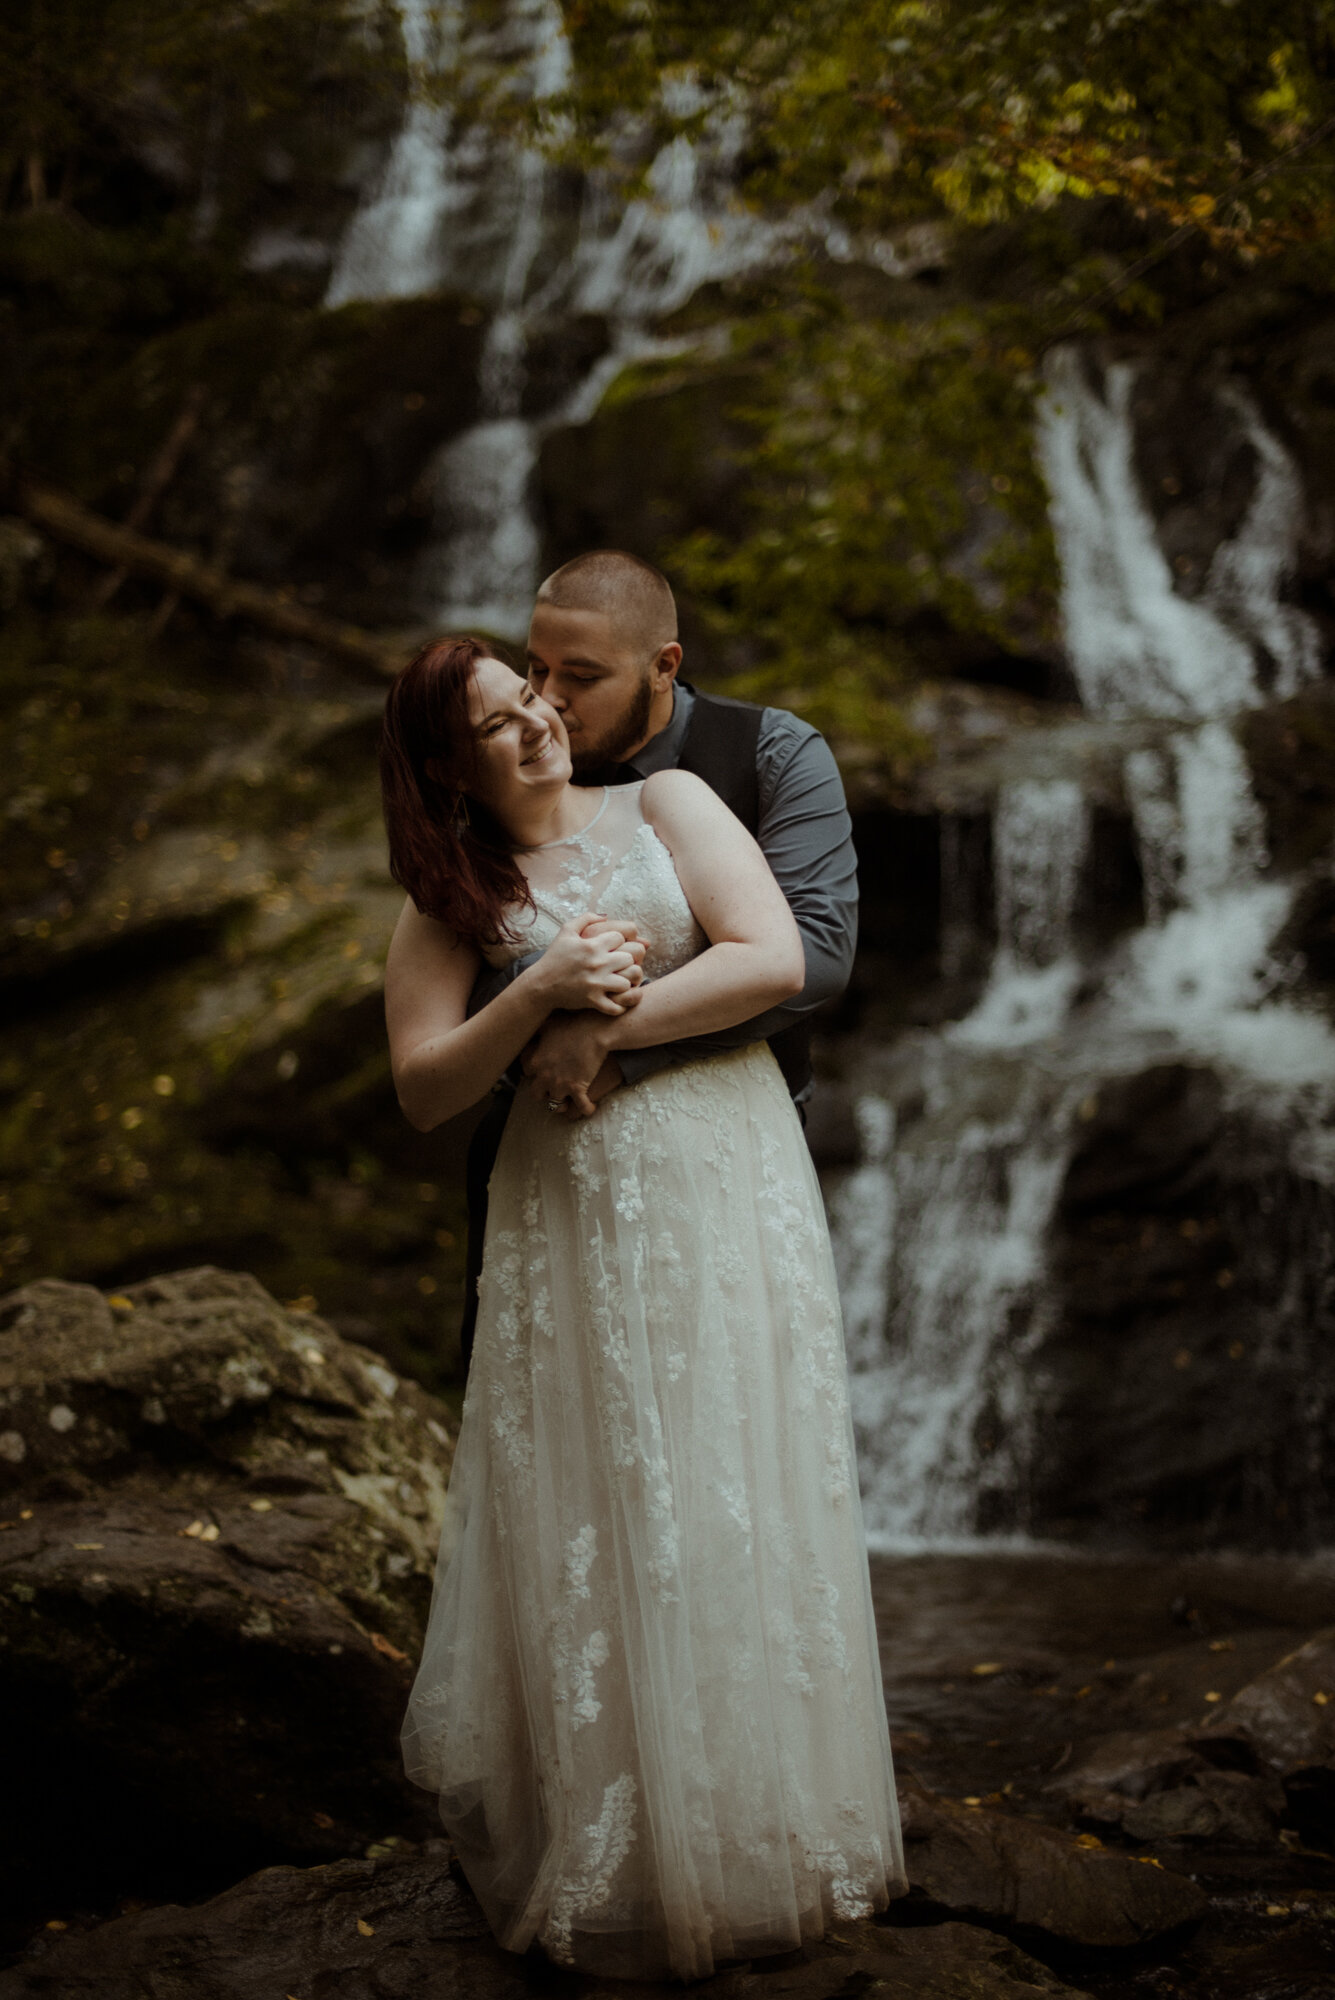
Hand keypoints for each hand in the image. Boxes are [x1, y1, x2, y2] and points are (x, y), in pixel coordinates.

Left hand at [523, 1012, 624, 1116]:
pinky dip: (586, 1109)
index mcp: (535, 1061)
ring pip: (555, 1105)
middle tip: (552, 1088)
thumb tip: (532, 1029)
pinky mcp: (578, 1089)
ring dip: (562, 1104)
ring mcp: (560, 1085)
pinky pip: (580, 1108)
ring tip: (568, 1101)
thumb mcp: (549, 1025)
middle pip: (536, 1094)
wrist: (594, 1030)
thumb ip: (537, 1031)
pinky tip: (590, 1107)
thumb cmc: (572, 1023)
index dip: (534, 1072)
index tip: (542, 1071)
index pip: (526, 1072)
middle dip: (543, 1092)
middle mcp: (544, 1076)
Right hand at [530, 913, 645, 1016]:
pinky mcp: (593, 1001)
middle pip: (629, 959)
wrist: (541, 984)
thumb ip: (586, 918)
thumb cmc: (554, 957)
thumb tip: (606, 916)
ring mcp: (596, 984)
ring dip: (625, 982)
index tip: (612, 948)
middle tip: (620, 965)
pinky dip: (620, 1005)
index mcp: (591, 946)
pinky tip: (615, 999)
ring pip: (627, 982)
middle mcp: (597, 964)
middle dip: (626, 960)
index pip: (621, 938)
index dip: (619, 941)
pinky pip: (617, 1007)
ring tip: (619, 981)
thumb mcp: (566, 931)